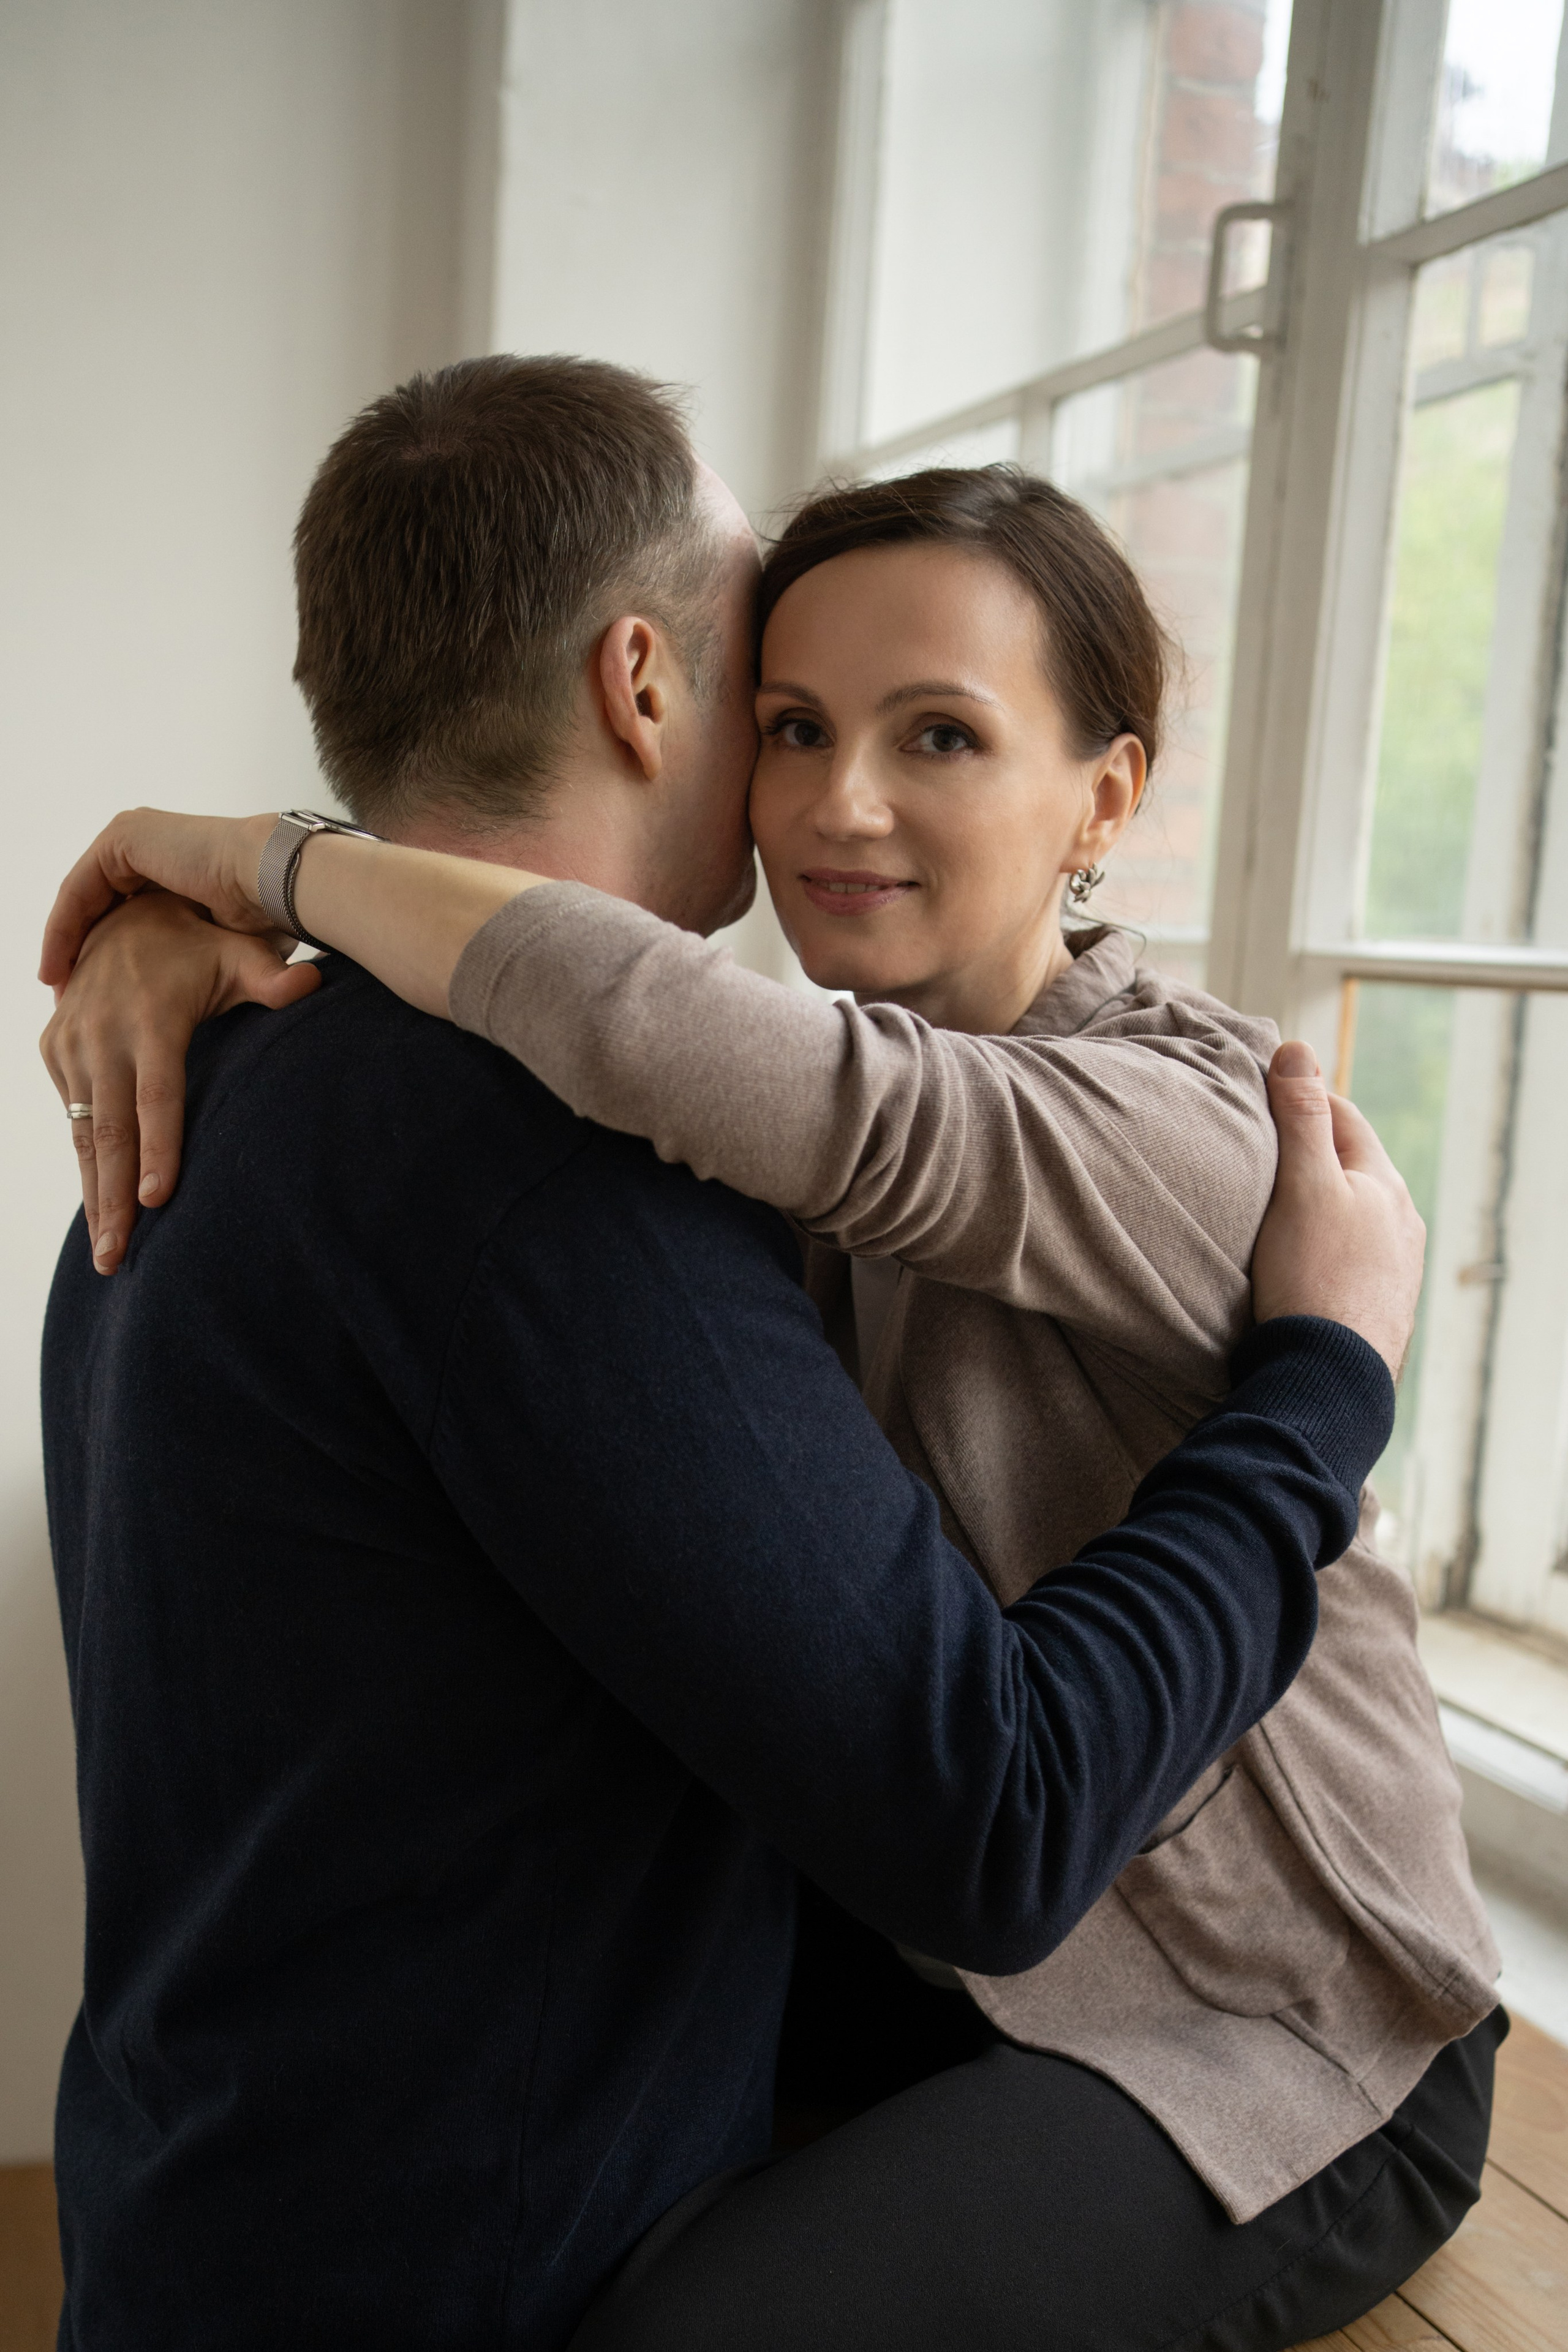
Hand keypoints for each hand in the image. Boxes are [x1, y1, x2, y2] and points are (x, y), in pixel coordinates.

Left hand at [39, 807, 277, 987]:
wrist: (274, 884)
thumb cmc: (265, 918)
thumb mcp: (220, 943)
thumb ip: (194, 955)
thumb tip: (191, 996)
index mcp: (175, 861)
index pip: (124, 908)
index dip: (105, 952)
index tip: (93, 996)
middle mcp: (151, 843)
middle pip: (98, 901)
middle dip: (78, 948)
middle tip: (64, 994)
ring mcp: (134, 835)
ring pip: (83, 896)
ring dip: (64, 941)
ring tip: (55, 985)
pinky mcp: (123, 838)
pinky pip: (78, 889)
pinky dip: (63, 928)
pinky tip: (58, 967)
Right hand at [40, 891, 320, 1274]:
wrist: (122, 910)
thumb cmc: (197, 943)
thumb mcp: (237, 952)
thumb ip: (272, 977)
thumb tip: (313, 984)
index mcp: (150, 1020)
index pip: (155, 1098)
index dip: (156, 1149)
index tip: (155, 1199)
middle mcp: (102, 1035)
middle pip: (107, 1132)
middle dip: (111, 1200)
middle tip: (118, 1258)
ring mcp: (72, 1043)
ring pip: (82, 1133)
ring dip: (92, 1194)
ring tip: (107, 1253)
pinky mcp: (54, 1048)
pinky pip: (70, 1116)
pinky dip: (83, 1162)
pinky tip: (98, 1204)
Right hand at [1252, 1040, 1424, 1377]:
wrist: (1328, 1377)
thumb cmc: (1313, 1277)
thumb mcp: (1302, 1186)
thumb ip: (1301, 1119)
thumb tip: (1298, 1050)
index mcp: (1385, 1184)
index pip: (1344, 1118)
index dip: (1304, 1099)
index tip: (1265, 1095)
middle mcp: (1401, 1224)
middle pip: (1351, 1168)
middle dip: (1311, 1155)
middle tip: (1261, 1151)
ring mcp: (1395, 1270)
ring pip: (1354, 1218)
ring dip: (1320, 1206)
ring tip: (1276, 1210)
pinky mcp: (1379, 1309)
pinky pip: (1350, 1261)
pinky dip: (1324, 1249)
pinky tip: (1299, 1265)